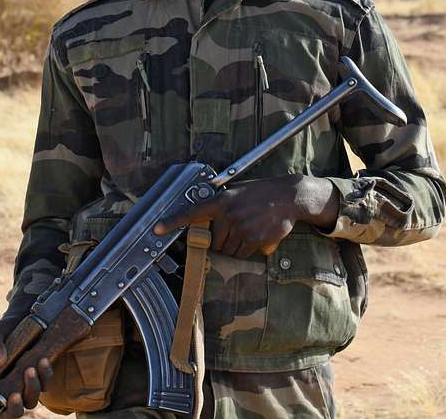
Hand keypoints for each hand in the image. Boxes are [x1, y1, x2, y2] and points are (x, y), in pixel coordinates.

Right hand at [0, 296, 55, 416]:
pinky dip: (46, 373)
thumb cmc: (5, 330)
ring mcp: (27, 382)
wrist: (24, 317)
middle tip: (17, 392)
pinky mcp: (41, 373)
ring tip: (32, 367)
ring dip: (33, 386)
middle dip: (18, 405)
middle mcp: (11, 387)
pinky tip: (44, 360)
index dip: (5, 411)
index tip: (11, 397)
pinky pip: (46, 381)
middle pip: (17, 410)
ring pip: (33, 397)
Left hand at [154, 174, 339, 257]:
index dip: (173, 221)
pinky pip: (242, 254)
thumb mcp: (237, 191)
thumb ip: (221, 204)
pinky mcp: (254, 239)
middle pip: (213, 241)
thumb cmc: (261, 193)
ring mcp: (241, 228)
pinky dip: (247, 250)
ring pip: (228, 250)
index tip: (158, 228)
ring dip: (234, 246)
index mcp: (221, 201)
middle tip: (235, 229)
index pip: (192, 212)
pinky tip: (257, 235)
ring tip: (248, 230)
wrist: (288, 197)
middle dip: (221, 240)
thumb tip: (207, 217)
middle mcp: (228, 215)